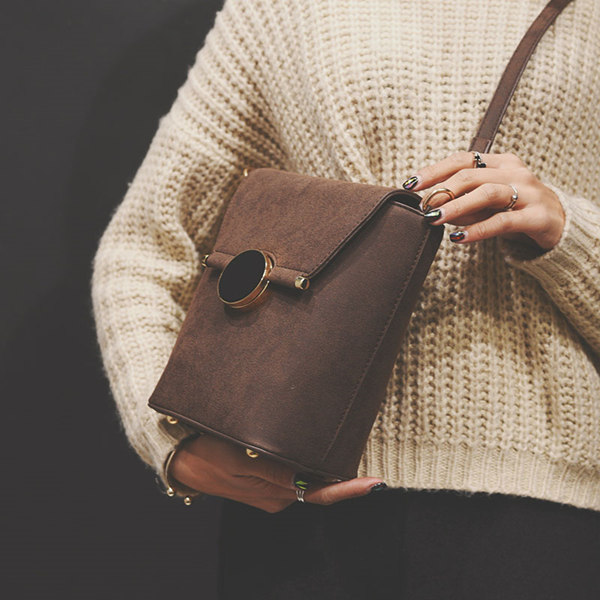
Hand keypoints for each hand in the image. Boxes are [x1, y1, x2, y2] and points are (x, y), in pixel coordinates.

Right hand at [168, 434, 385, 512]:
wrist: (180, 459)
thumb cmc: (208, 454)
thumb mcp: (238, 460)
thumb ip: (273, 472)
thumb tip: (307, 479)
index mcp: (275, 494)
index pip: (321, 493)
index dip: (349, 489)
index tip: (375, 483)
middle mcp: (279, 496)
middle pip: (317, 484)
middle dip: (338, 468)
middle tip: (356, 438)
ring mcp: (273, 490)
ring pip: (305, 476)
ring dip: (318, 460)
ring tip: (333, 432)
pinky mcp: (265, 481)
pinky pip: (290, 471)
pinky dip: (301, 458)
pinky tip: (303, 438)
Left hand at [403, 151, 565, 249]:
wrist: (560, 225)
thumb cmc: (515, 210)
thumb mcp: (486, 205)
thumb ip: (461, 203)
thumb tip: (430, 206)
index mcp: (501, 163)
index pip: (463, 159)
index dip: (435, 170)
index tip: (411, 184)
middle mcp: (516, 173)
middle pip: (471, 175)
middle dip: (442, 190)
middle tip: (421, 207)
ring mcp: (530, 193)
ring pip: (487, 193)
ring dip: (456, 206)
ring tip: (434, 217)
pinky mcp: (538, 217)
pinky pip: (503, 222)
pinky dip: (478, 230)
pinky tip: (458, 238)